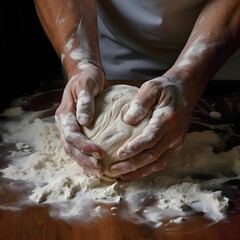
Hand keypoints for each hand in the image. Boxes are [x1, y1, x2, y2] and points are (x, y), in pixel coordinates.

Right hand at [55, 63, 106, 177]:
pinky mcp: (78, 130)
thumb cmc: (87, 79)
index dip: (85, 146)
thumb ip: (85, 102)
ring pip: (73, 150)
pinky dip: (85, 157)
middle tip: (99, 171)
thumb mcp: (87, 85)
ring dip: (84, 163)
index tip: (100, 154)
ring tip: (98, 173)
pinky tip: (93, 166)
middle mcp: (64, 124)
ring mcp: (69, 128)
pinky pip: (78, 147)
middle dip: (84, 160)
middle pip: (71, 147)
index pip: (72, 135)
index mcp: (64, 114)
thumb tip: (85, 121)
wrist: (87, 76)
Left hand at [109, 77, 191, 180]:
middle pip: (152, 155)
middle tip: (113, 170)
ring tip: (121, 176)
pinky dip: (148, 169)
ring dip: (139, 171)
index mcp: (168, 118)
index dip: (135, 148)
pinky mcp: (175, 145)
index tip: (119, 154)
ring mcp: (176, 142)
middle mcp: (174, 134)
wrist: (185, 92)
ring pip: (157, 162)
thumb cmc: (164, 88)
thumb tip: (128, 120)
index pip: (150, 138)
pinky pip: (162, 161)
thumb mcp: (151, 88)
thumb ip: (141, 102)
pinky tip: (135, 173)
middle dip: (132, 164)